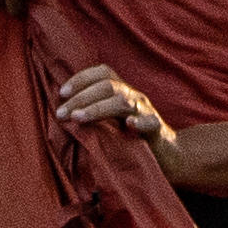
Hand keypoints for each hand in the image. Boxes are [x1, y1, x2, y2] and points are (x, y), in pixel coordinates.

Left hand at [52, 64, 173, 148]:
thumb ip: (92, 111)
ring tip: (78, 118)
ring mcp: (146, 111)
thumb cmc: (131, 136)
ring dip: (98, 108)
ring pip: (123, 102)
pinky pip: (150, 122)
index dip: (81, 78)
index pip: (102, 73)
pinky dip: (140, 121)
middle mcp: (134, 96)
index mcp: (122, 90)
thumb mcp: (110, 119)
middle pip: (108, 86)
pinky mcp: (157, 130)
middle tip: (61, 114)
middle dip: (81, 98)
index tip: (62, 93)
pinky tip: (130, 124)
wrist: (166, 154)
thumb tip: (61, 110)